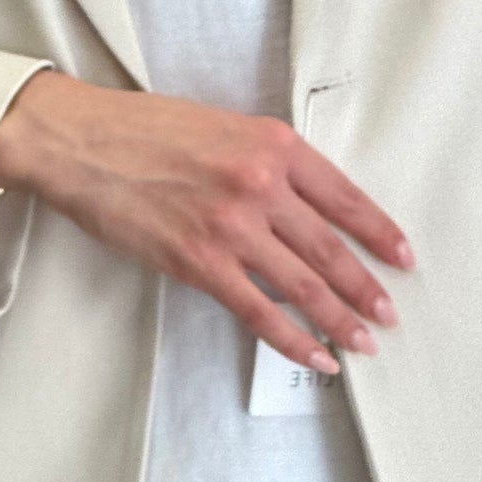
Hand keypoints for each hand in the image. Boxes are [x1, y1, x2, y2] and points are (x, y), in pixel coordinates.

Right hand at [0, 70, 411, 375]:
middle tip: (390, 312)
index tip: (401, 255)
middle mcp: (259, 185)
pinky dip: (293, 339)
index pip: (344, 196)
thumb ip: (265, 161)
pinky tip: (316, 355)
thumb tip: (303, 206)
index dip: (379, 231)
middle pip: (331, 247)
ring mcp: (231, 227)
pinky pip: (259, 311)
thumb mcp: (222, 127)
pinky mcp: (199, 262)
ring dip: (341, 319)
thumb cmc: (143, 130)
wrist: (81, 142)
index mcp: (271, 145)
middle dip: (367, 286)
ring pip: (304, 285)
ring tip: (364, 342)